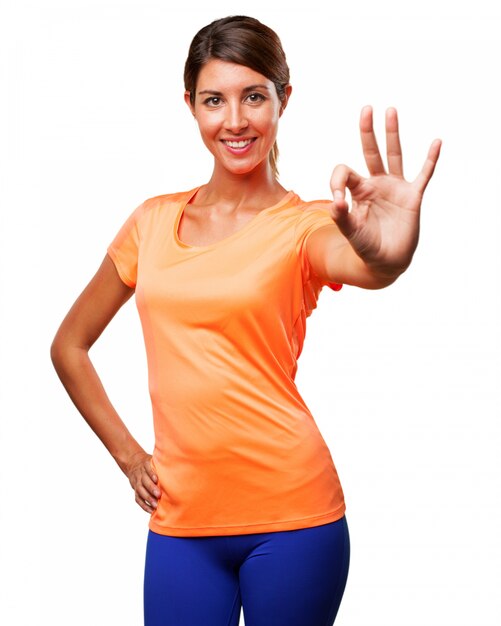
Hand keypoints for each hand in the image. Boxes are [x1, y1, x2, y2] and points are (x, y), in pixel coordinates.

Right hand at [124, 450, 160, 513]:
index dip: (151, 474)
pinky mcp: (135, 490)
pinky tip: (150, 510)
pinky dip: (144, 505)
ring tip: (155, 505)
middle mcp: (140, 474)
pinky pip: (138, 499)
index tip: (156, 479)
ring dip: (148, 498)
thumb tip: (177, 463)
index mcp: (145, 465)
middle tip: (159, 494)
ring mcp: (136, 483)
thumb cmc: (150, 464)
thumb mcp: (153, 459)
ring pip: (140, 491)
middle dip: (151, 488)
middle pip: (144, 481)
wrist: (133, 463)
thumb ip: (162, 462)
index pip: (147, 469)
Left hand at [329, 105, 440, 276]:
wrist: (385, 262)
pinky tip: (436, 143)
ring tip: (390, 111)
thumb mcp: (350, 232)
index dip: (338, 180)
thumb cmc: (365, 247)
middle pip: (371, 152)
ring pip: (394, 155)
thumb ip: (341, 217)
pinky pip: (423, 175)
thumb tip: (335, 202)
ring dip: (392, 134)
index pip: (345, 171)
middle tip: (366, 109)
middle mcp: (376, 184)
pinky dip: (430, 160)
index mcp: (357, 190)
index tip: (338, 200)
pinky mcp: (412, 197)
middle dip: (367, 132)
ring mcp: (395, 188)